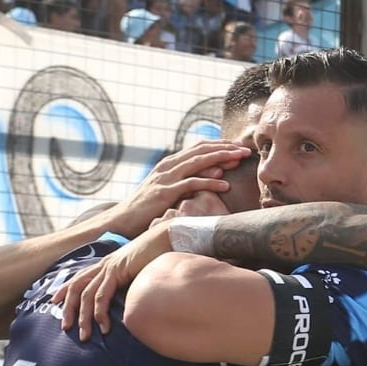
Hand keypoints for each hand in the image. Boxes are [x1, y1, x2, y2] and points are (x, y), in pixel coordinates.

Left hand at [54, 222, 172, 337]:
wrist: (171, 237)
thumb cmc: (161, 254)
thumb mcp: (143, 272)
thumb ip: (134, 284)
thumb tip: (135, 301)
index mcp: (108, 264)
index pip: (79, 278)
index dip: (65, 290)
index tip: (55, 303)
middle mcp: (105, 265)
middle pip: (76, 287)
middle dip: (68, 308)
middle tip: (65, 328)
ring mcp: (110, 267)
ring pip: (86, 295)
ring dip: (83, 318)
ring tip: (85, 336)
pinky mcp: (118, 271)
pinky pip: (102, 295)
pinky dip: (100, 312)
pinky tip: (104, 327)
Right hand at [107, 139, 248, 237]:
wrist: (122, 220)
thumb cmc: (147, 209)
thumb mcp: (167, 191)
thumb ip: (185, 182)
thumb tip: (210, 178)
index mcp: (170, 164)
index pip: (198, 148)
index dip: (219, 145)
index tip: (237, 147)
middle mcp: (168, 166)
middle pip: (201, 151)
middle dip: (224, 148)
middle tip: (245, 149)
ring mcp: (166, 178)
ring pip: (198, 162)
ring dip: (221, 159)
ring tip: (239, 160)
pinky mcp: (165, 192)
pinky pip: (191, 185)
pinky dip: (209, 183)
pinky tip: (225, 185)